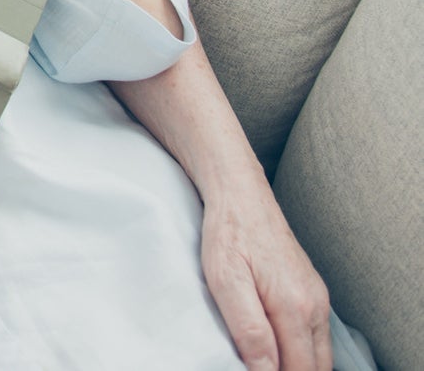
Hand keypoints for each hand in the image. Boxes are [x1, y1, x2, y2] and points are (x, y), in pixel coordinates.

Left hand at [201, 188, 330, 370]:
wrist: (240, 192)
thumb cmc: (228, 232)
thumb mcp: (226, 280)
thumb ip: (249, 329)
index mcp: (295, 307)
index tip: (252, 370)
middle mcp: (315, 305)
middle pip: (315, 368)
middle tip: (256, 366)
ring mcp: (317, 298)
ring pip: (319, 355)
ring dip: (298, 366)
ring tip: (264, 360)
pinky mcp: (312, 290)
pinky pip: (315, 336)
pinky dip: (301, 350)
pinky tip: (277, 347)